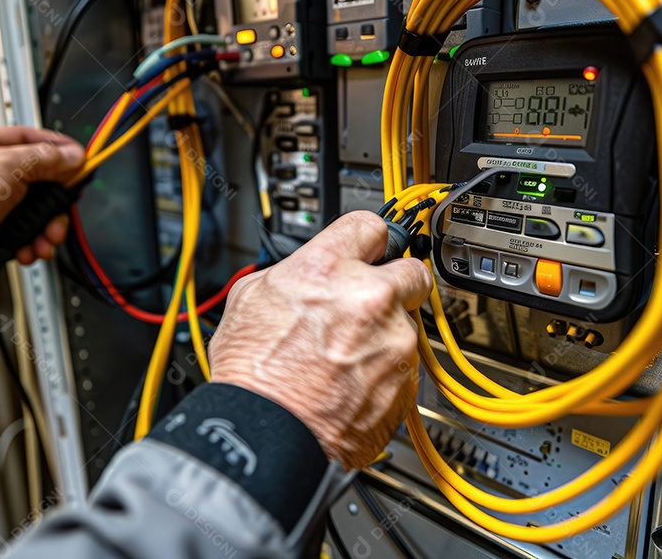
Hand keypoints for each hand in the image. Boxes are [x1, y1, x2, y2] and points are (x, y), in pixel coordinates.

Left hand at [0, 126, 85, 277]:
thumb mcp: (5, 165)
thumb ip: (44, 158)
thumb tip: (71, 156)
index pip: (31, 141)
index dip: (58, 150)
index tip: (79, 161)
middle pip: (39, 183)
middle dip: (55, 202)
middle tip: (63, 209)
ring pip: (36, 214)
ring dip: (47, 228)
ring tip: (46, 238)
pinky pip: (26, 236)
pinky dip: (32, 244)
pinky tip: (30, 248)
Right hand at [209, 211, 432, 468]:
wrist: (270, 435)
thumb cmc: (253, 376)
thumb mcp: (250, 297)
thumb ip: (294, 274)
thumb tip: (309, 274)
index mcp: (327, 269)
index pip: (369, 226)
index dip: (367, 240)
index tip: (370, 249)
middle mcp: (369, 299)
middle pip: (410, 270)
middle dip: (394, 283)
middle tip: (370, 303)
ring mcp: (393, 341)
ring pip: (406, 323)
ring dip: (384, 334)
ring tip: (344, 357)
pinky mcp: (407, 380)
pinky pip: (404, 364)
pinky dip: (384, 371)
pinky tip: (350, 382)